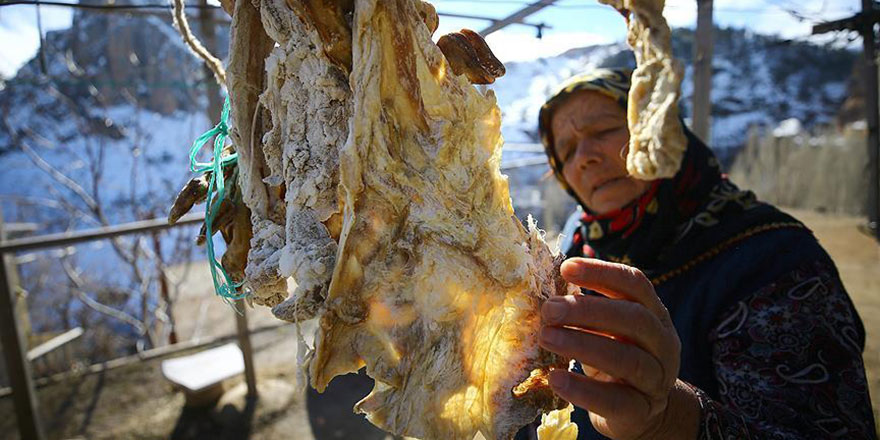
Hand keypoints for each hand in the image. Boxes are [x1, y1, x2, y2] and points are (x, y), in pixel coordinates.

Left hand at [538, 258, 692, 439]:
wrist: (643, 412)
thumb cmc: (615, 359)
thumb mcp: (607, 331)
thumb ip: (587, 314)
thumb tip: (543, 297)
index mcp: (654, 314)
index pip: (635, 284)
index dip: (602, 273)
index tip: (565, 268)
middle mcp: (663, 342)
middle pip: (634, 319)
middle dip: (589, 310)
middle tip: (549, 310)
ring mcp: (657, 379)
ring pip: (628, 360)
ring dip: (583, 346)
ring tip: (546, 338)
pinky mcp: (642, 411)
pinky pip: (616, 401)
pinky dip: (583, 390)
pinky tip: (556, 379)